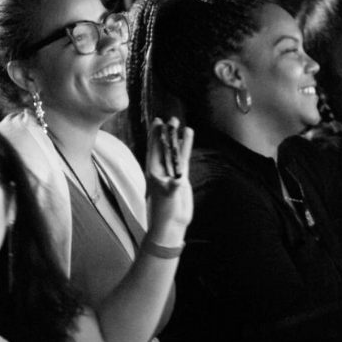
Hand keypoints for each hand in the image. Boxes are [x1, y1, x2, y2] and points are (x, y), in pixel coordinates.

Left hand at [144, 118, 193, 245]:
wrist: (172, 223)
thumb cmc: (165, 210)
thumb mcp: (168, 197)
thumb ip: (172, 187)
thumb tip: (178, 180)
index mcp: (153, 171)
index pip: (154, 149)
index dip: (155, 135)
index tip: (157, 122)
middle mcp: (161, 169)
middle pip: (164, 146)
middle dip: (166, 133)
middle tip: (171, 119)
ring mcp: (171, 172)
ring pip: (174, 151)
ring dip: (177, 138)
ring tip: (181, 124)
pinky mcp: (181, 176)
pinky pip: (183, 159)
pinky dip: (186, 148)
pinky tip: (188, 137)